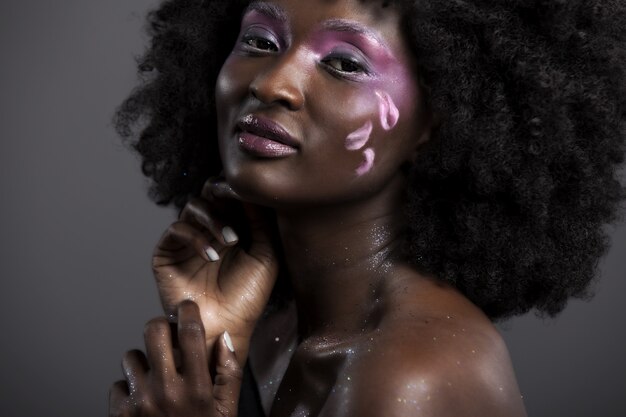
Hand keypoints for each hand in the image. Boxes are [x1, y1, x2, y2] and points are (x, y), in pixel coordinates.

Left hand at [109, 301, 241, 416]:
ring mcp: (141, 402)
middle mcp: (168, 391)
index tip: (187, 307)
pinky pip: (117, 384)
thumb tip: (225, 338)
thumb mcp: (225, 411)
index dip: (188, 312)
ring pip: (131, 356)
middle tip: (165, 335)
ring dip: (142, 362)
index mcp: (197, 388)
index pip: (192, 333)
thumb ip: (228, 374)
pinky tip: (142, 401)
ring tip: (154, 377)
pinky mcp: (120, 415)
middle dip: (159, 328)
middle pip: (154, 332)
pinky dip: (128, 390)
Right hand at [152, 178, 278, 362]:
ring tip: (231, 240)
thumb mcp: (265, 255)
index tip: (253, 194)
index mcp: (232, 226)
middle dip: (224, 195)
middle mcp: (208, 229)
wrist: (226, 328)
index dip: (239, 190)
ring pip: (193, 205)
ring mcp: (187, 240)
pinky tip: (212, 256)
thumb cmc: (249, 296)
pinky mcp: (167, 253)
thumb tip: (250, 191)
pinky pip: (176, 229)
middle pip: (209, 191)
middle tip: (238, 205)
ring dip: (213, 217)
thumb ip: (260, 222)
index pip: (230, 194)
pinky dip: (195, 237)